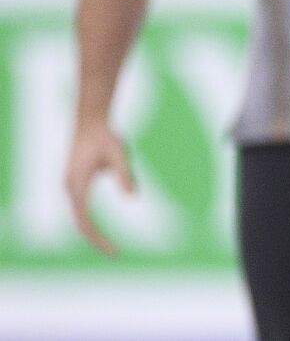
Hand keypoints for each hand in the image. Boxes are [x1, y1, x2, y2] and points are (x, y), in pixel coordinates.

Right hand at [64, 121, 136, 255]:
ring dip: (92, 232)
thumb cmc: (106, 136)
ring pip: (79, 217)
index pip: (85, 221)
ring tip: (109, 246)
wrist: (91, 121)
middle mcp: (70, 189)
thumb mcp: (120, 154)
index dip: (98, 238)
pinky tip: (102, 231)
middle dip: (96, 239)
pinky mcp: (75, 183)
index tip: (114, 250)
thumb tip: (134, 196)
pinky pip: (81, 209)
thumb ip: (125, 174)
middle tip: (115, 253)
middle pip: (80, 223)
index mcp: (77, 185)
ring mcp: (70, 186)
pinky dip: (90, 222)